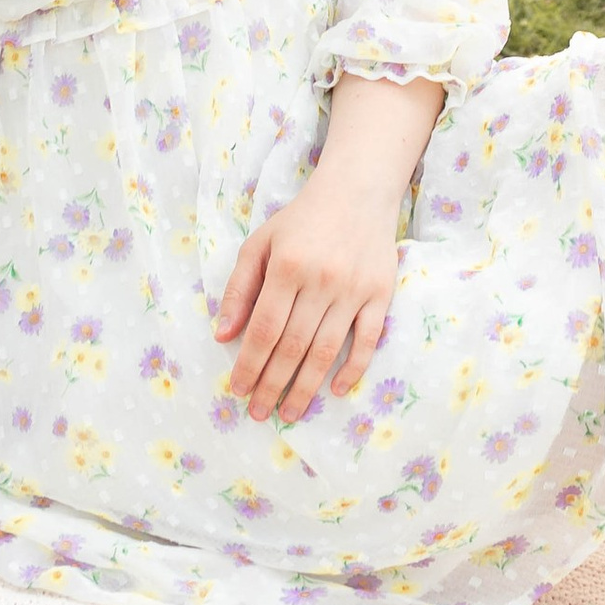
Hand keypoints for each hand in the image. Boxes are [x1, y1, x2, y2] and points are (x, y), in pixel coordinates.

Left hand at [215, 165, 400, 422]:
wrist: (358, 191)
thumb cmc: (301, 220)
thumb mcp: (260, 243)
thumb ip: (239, 288)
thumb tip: (223, 336)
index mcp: (287, 266)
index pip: (264, 329)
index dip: (249, 364)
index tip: (237, 391)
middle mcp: (320, 280)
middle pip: (292, 346)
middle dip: (272, 385)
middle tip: (258, 413)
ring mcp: (353, 289)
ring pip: (326, 351)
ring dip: (306, 388)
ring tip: (289, 413)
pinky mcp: (381, 294)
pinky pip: (367, 340)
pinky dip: (352, 368)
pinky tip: (335, 390)